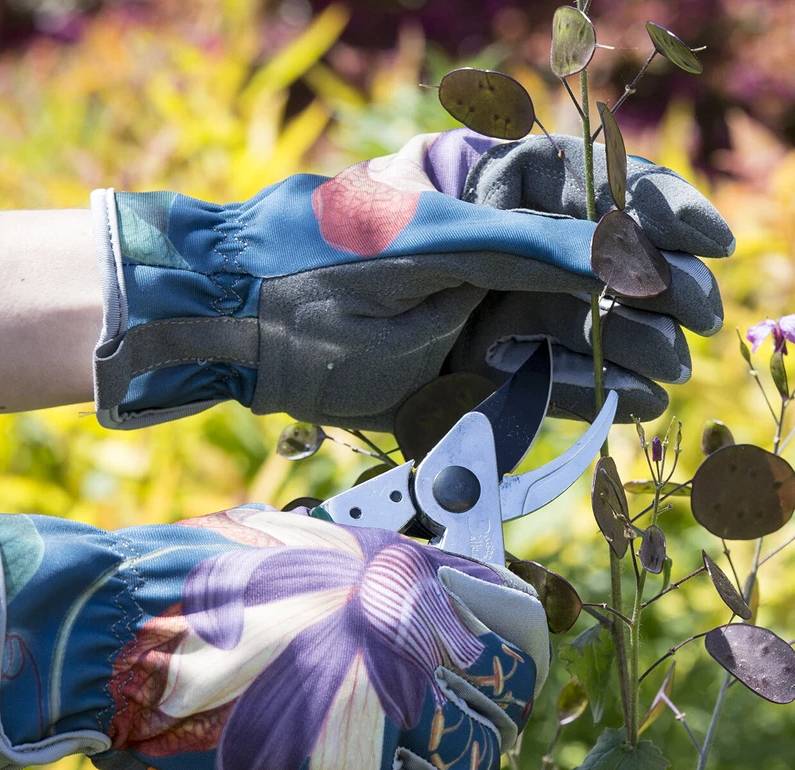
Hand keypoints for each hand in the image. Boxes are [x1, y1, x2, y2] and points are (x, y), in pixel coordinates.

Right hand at [0, 504, 549, 769]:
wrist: (115, 626)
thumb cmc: (191, 580)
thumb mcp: (285, 544)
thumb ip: (349, 561)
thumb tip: (389, 583)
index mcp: (389, 568)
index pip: (512, 612)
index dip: (524, 650)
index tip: (517, 672)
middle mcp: (398, 627)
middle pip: (503, 689)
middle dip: (499, 717)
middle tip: (483, 733)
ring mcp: (377, 701)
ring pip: (474, 755)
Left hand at [91, 129, 732, 430]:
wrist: (237, 325)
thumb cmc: (317, 261)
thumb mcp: (426, 246)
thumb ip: (524, 248)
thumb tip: (621, 252)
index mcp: (480, 202)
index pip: (587, 199)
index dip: (651, 216)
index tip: (701, 240)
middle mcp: (488, 258)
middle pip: (593, 271)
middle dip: (650, 294)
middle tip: (696, 318)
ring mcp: (476, 319)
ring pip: (572, 330)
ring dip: (625, 349)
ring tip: (665, 372)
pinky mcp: (459, 376)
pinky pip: (534, 382)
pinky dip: (579, 392)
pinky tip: (623, 400)